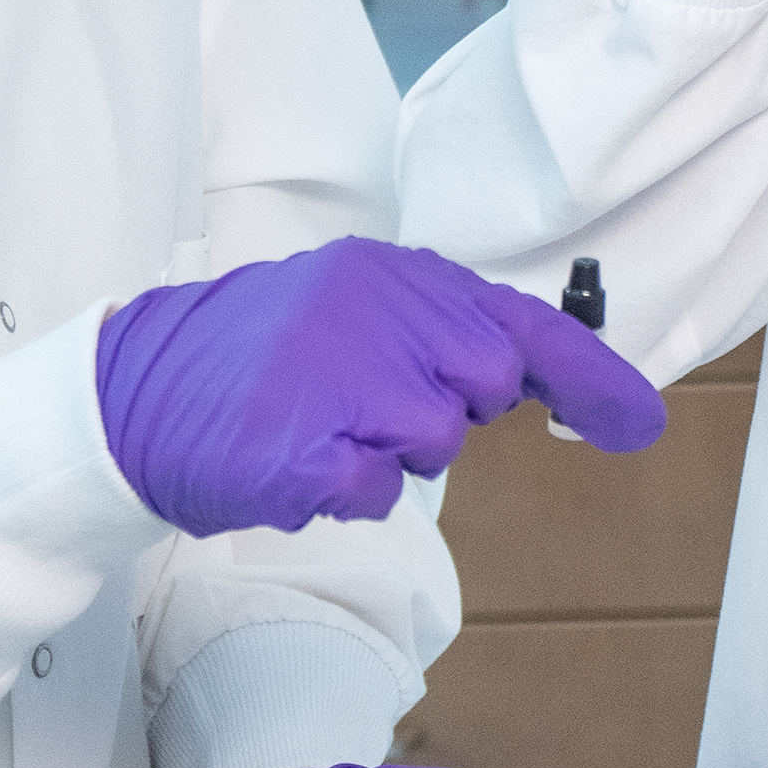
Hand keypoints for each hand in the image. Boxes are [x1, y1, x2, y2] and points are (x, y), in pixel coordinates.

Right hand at [97, 238, 663, 537]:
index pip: (519, 321)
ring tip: (318, 427)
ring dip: (387, 453)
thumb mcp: (347, 312)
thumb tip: (527, 374)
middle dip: (447, 411)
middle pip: (486, 384)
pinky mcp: (307, 450)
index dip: (590, 377)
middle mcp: (374, 312)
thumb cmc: (251, 362)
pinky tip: (294, 460)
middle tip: (367, 406)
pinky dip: (344, 491)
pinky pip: (375, 492)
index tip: (639, 424)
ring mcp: (340, 379)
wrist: (128, 395)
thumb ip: (433, 330)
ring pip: (434, 442)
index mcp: (390, 274)